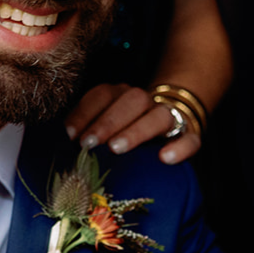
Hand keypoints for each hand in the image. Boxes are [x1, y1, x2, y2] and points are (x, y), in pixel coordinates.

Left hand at [65, 84, 200, 164]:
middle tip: (89, 144)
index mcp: (122, 95)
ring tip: (116, 148)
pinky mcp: (189, 135)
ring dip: (136, 131)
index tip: (70, 134)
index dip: (85, 111)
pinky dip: (181, 147)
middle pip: (131, 101)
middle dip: (107, 121)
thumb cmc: (127, 130)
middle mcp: (146, 102)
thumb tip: (63, 143)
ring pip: (158, 116)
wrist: (173, 120)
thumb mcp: (106, 125)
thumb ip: (88, 129)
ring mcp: (170, 117)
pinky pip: (190, 139)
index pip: (104, 94)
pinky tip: (165, 158)